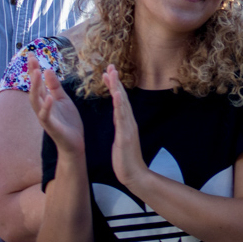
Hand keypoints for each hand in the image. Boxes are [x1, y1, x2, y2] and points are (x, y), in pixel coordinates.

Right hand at [28, 55, 84, 155]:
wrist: (74, 142)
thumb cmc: (68, 122)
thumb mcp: (63, 99)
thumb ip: (55, 86)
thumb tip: (47, 69)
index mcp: (45, 100)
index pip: (37, 82)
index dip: (34, 69)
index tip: (31, 55)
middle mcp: (41, 107)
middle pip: (33, 88)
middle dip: (31, 74)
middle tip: (31, 59)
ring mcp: (45, 117)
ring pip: (35, 101)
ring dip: (35, 87)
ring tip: (36, 72)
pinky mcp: (51, 126)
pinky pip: (45, 116)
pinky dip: (46, 107)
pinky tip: (49, 97)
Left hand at [106, 65, 149, 191]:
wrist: (135, 175)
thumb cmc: (126, 160)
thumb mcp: (121, 140)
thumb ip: (121, 128)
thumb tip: (119, 120)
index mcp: (126, 123)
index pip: (119, 101)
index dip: (114, 86)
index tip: (108, 73)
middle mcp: (129, 122)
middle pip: (122, 97)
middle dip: (116, 81)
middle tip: (110, 66)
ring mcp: (128, 127)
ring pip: (123, 104)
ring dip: (117, 88)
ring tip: (112, 74)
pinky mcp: (126, 135)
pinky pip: (122, 117)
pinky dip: (120, 104)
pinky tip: (117, 94)